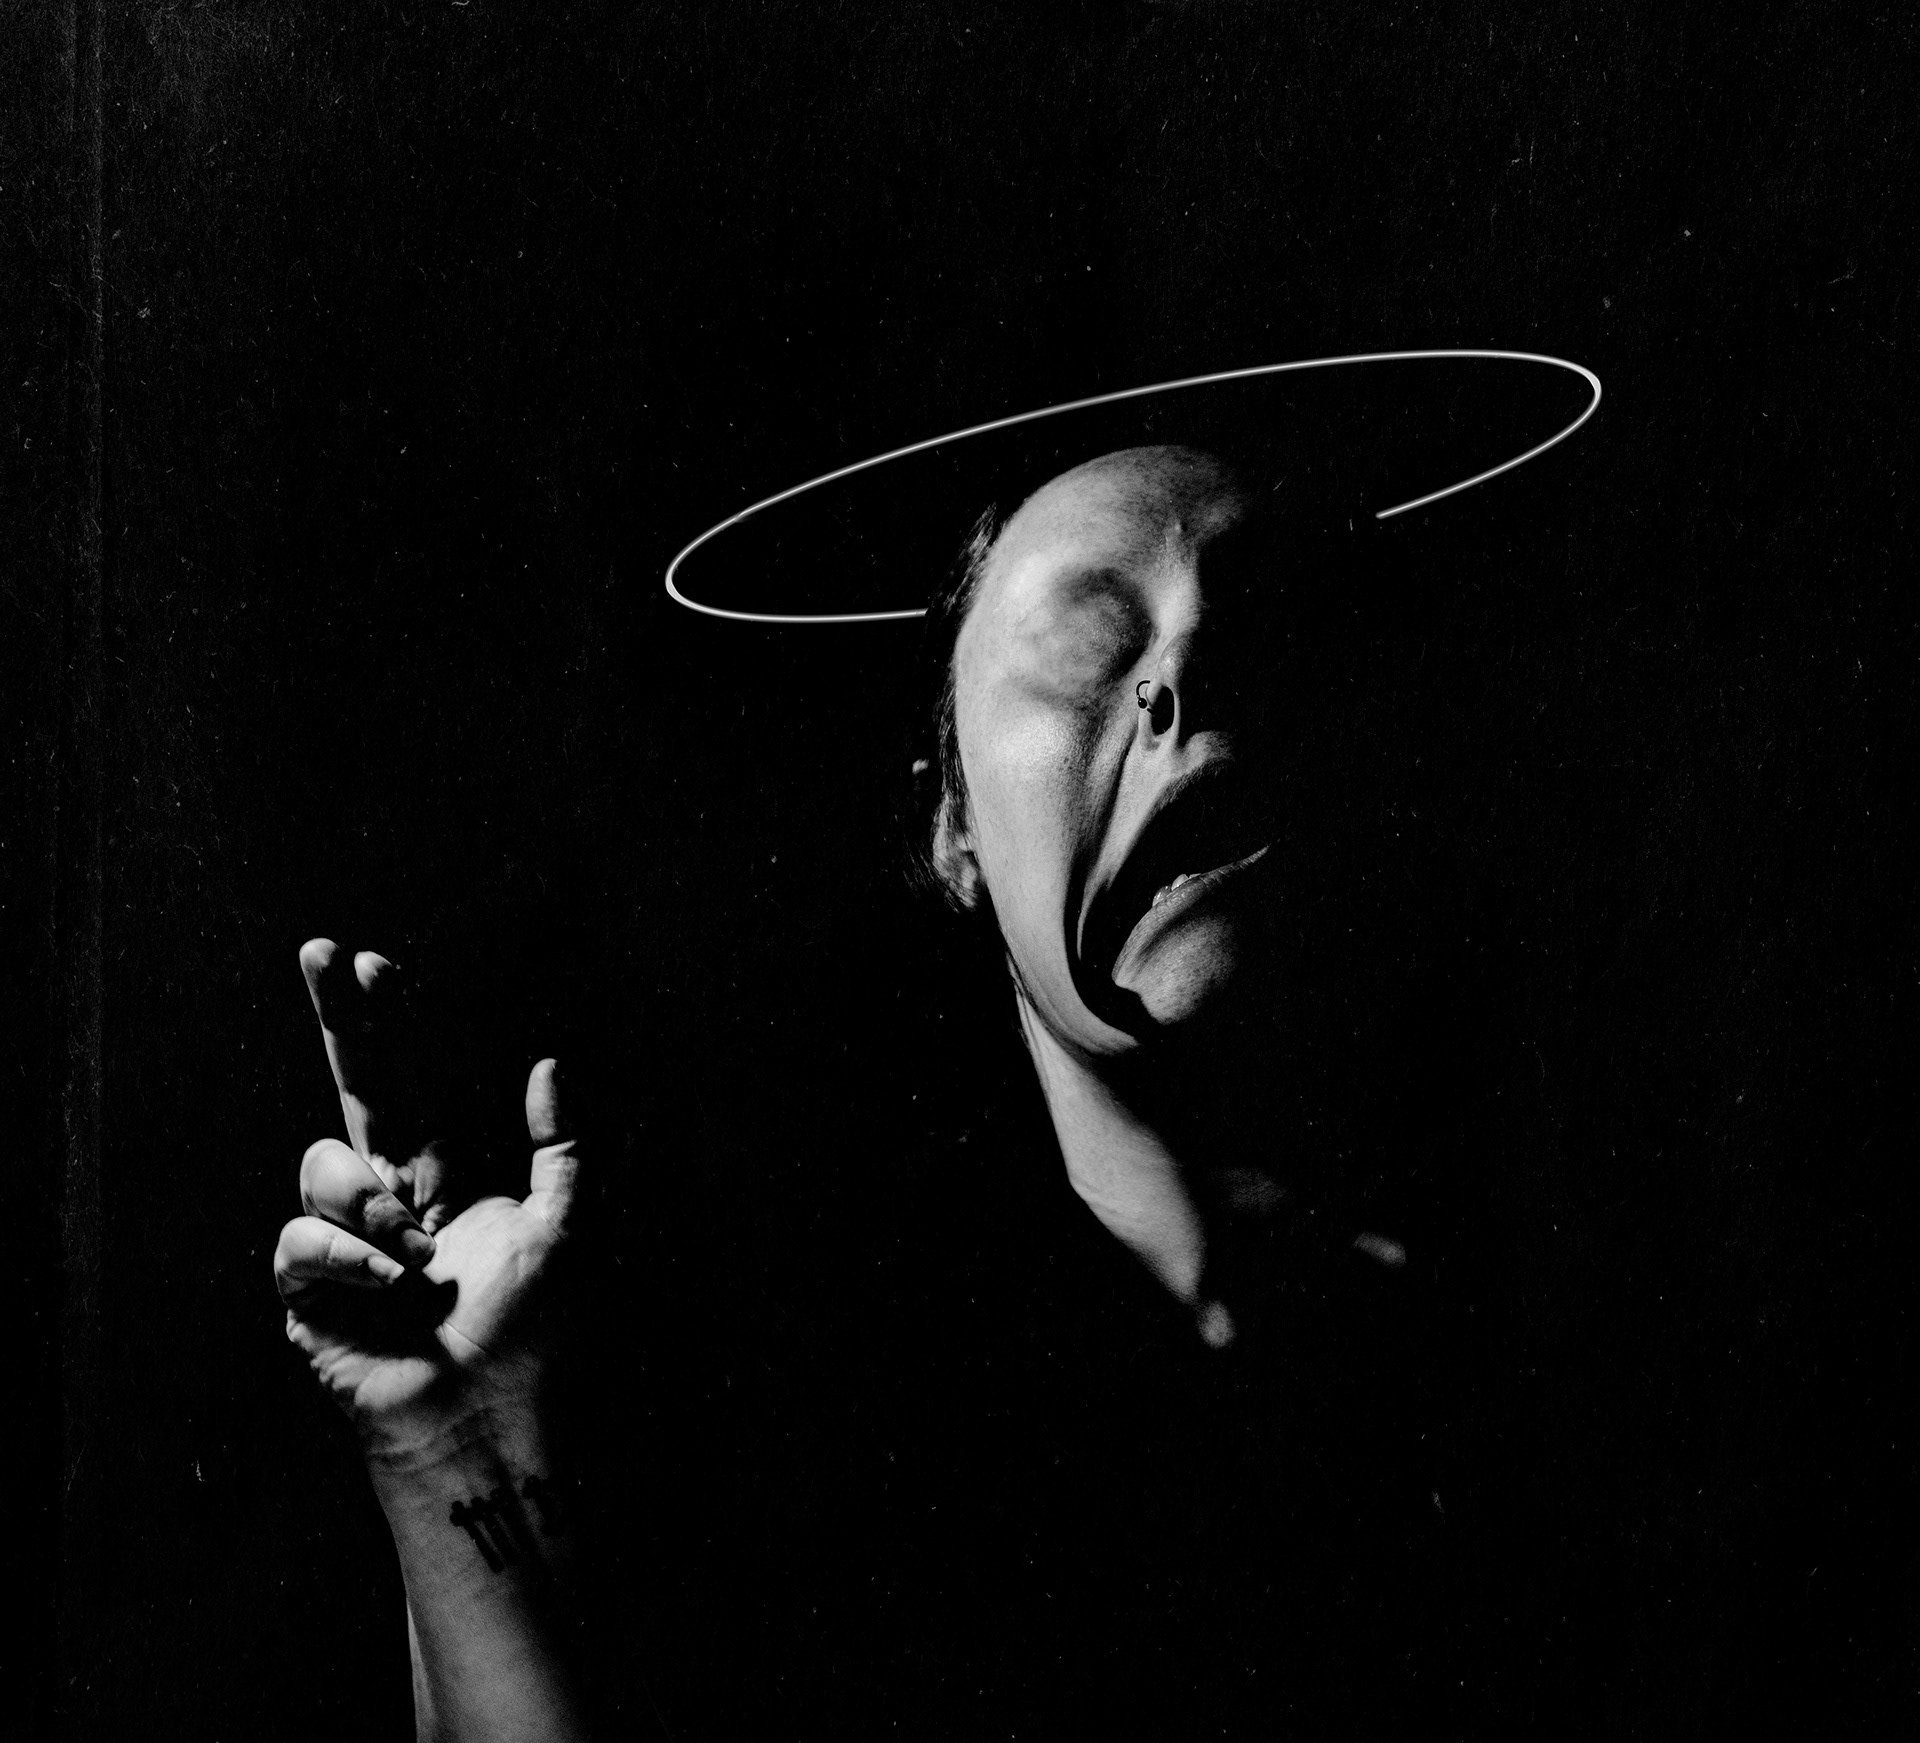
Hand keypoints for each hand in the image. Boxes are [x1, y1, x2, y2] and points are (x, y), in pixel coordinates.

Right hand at [274, 940, 585, 1466]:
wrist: (493, 1417)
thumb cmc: (536, 1332)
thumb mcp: (567, 1226)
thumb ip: (560, 1146)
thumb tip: (547, 1062)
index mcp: (445, 1176)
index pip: (412, 1082)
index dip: (392, 1025)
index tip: (376, 964)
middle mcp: (389, 1199)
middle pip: (352, 1092)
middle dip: (338, 1021)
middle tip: (320, 951)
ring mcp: (342, 1242)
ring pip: (323, 1164)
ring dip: (374, 1205)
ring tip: (419, 1258)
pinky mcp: (307, 1291)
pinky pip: (301, 1236)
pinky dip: (349, 1257)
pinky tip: (391, 1290)